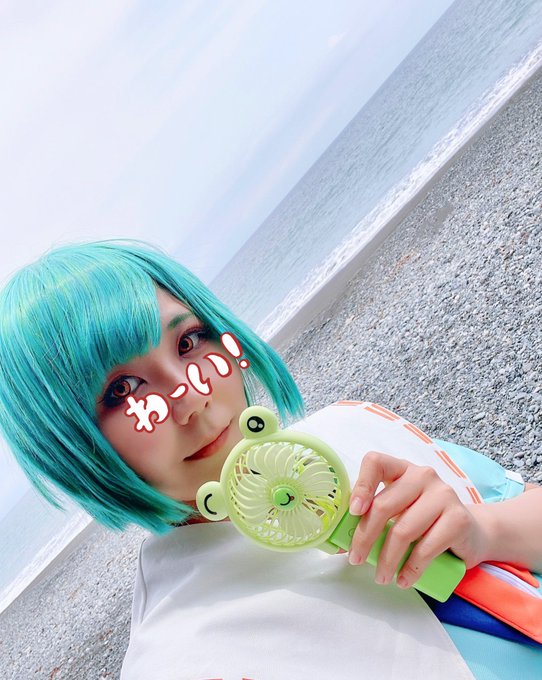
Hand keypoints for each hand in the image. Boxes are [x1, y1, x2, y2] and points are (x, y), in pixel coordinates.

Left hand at [348, 451, 487, 588]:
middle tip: (356, 559)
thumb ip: (374, 518)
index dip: (362, 485)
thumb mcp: (399, 512)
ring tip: (381, 577)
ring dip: (387, 560)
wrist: (471, 533)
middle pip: (384, 504)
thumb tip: (339, 542)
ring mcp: (443, 495)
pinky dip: (411, 569)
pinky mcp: (458, 519)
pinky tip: (403, 580)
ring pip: (403, 530)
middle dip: (365, 537)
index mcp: (402, 469)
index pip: (376, 462)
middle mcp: (422, 476)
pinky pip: (426, 548)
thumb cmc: (425, 522)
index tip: (354, 511)